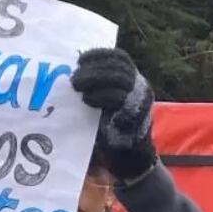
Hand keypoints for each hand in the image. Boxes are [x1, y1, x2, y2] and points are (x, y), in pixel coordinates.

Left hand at [70, 48, 156, 183]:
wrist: (128, 156)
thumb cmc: (111, 127)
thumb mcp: (105, 101)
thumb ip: (96, 85)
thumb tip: (72, 69)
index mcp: (133, 79)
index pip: (119, 57)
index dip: (100, 55)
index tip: (80, 59)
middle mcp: (140, 87)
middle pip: (119, 68)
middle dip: (94, 69)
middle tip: (74, 78)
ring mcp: (141, 101)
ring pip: (120, 80)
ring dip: (96, 80)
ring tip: (78, 87)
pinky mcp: (137, 115)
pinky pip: (120, 100)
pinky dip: (102, 97)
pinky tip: (88, 100)